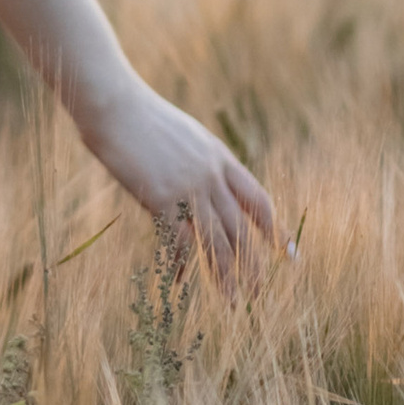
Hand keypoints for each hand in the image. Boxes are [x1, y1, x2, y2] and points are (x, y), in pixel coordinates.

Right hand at [84, 77, 278, 277]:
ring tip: (231, 300)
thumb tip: (208, 185)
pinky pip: (178, 240)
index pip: (258, 200)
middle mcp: (211, 175)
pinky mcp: (162, 197)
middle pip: (241, 228)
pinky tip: (181, 279)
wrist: (113, 104)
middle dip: (253, 264)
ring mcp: (188, 187)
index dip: (276, 230)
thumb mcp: (185, 135)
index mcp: (220, 157)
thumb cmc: (141, 117)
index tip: (290, 254)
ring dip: (225, 274)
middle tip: (257, 291)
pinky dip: (181, 263)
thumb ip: (201, 162)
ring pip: (217, 241)